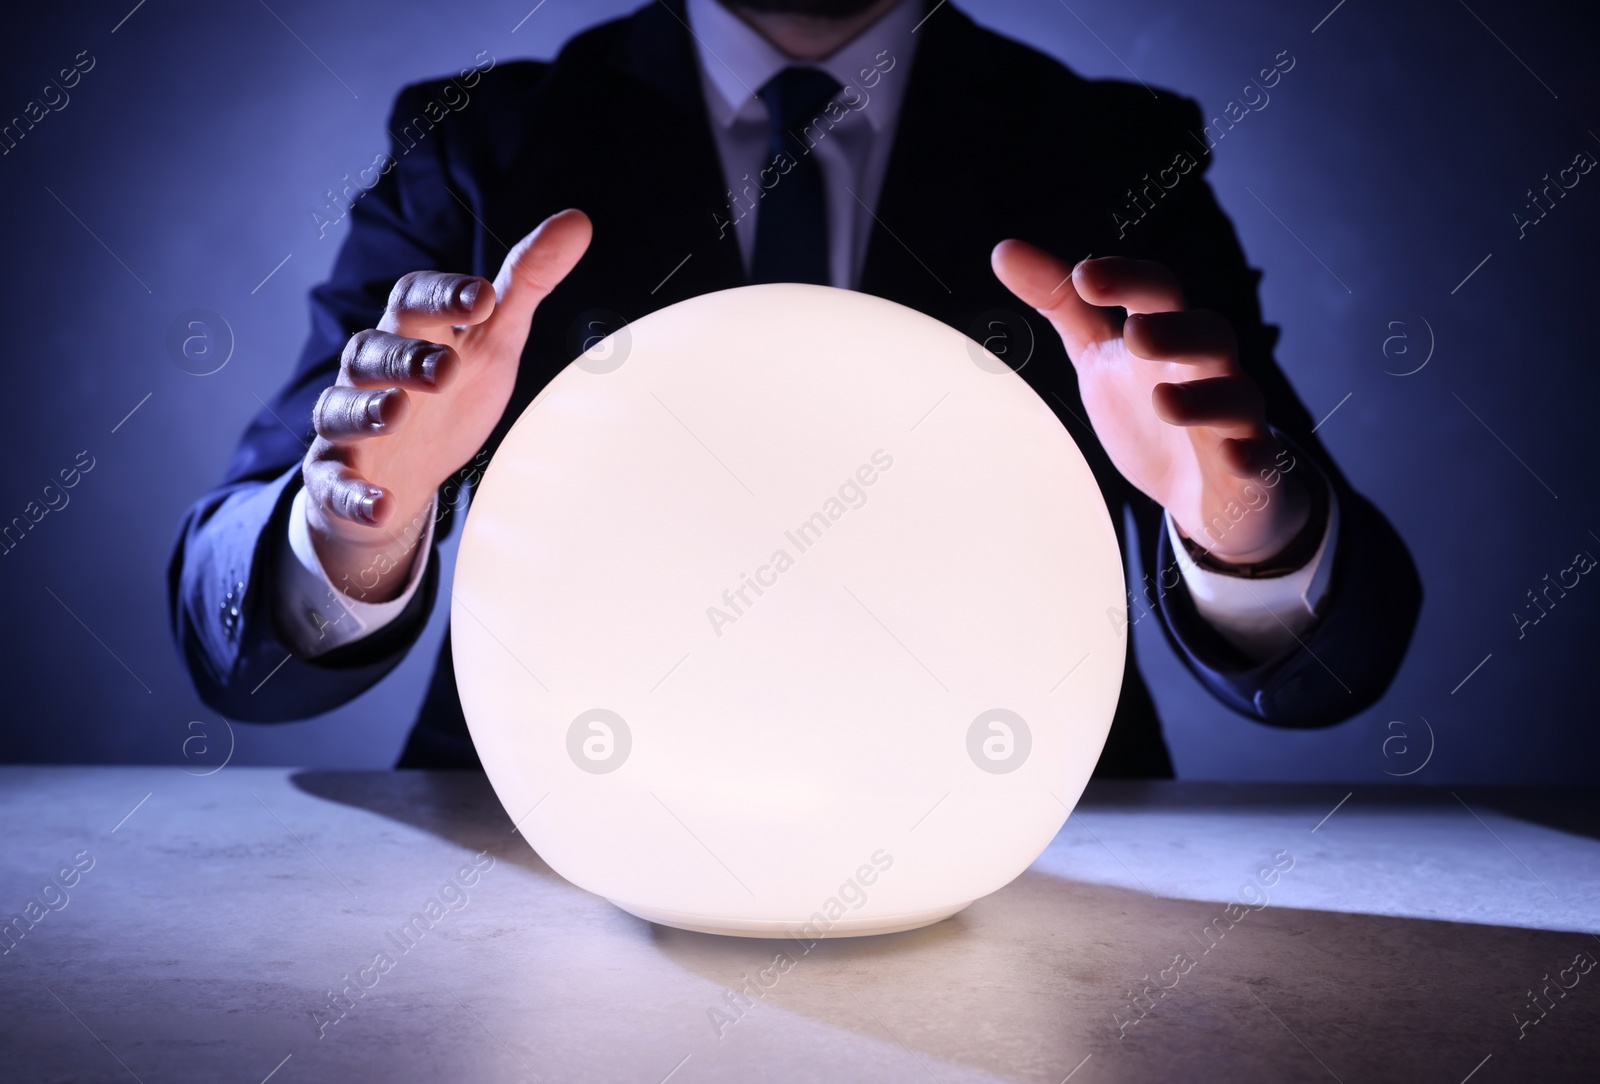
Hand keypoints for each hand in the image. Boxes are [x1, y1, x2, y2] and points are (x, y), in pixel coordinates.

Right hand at [303, 209, 591, 599]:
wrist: (402, 469)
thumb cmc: (450, 390)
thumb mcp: (494, 338)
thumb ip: (528, 282)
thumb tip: (578, 219)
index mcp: (411, 331)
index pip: (415, 299)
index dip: (446, 295)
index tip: (485, 297)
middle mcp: (370, 371)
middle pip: (375, 351)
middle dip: (407, 356)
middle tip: (446, 367)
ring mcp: (348, 424)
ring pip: (341, 408)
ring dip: (366, 409)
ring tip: (395, 412)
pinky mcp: (337, 476)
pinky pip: (335, 484)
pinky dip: (353, 494)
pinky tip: (382, 503)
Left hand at [992, 242, 1308, 564]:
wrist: (1205, 487)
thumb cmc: (1151, 408)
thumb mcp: (1099, 354)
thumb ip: (1061, 305)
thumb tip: (1003, 250)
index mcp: (1169, 335)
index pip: (1157, 293)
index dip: (1126, 281)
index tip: (1084, 277)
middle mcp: (1208, 368)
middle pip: (1208, 335)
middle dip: (1175, 331)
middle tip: (1135, 333)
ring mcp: (1234, 418)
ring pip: (1235, 397)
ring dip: (1203, 398)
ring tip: (1164, 400)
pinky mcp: (1250, 467)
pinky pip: (1259, 459)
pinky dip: (1249, 455)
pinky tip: (1234, 457)